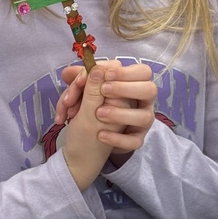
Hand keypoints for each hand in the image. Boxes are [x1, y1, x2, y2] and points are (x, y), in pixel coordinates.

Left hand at [59, 61, 156, 187]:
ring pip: (145, 117)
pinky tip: (101, 135)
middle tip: (103, 90)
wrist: (84, 147)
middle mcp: (141, 102)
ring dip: (121, 114)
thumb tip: (68, 72)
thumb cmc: (88, 112)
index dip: (126, 71)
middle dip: (126, 88)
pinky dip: (117, 139)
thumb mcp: (81, 96)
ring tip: (98, 113)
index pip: (142, 71)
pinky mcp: (135, 139)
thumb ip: (78, 81)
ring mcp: (140, 121)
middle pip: (150, 90)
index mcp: (132, 84)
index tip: (105, 75)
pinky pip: (135, 141)